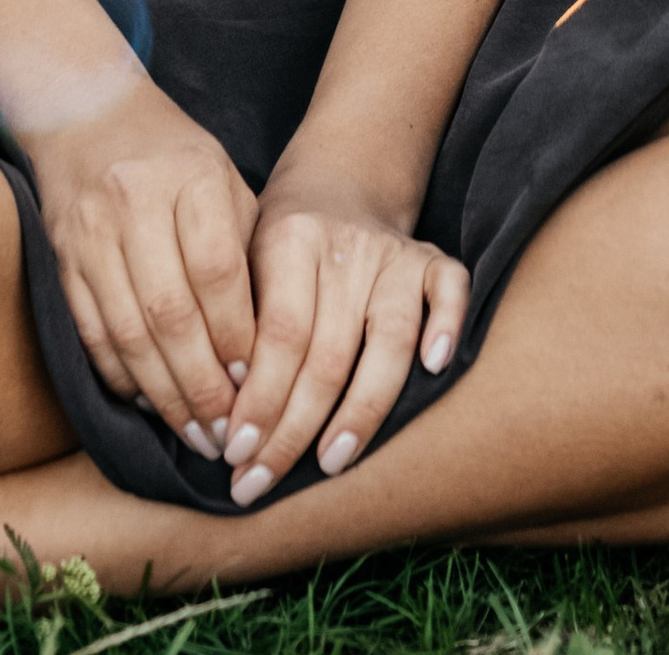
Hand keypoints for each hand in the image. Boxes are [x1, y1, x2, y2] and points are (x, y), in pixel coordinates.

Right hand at [24, 90, 258, 459]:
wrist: (88, 113)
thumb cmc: (177, 159)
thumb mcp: (227, 182)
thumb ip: (246, 253)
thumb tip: (267, 346)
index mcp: (192, 177)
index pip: (217, 271)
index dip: (237, 335)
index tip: (258, 382)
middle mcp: (136, 202)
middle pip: (171, 313)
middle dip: (203, 384)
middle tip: (230, 432)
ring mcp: (91, 232)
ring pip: (128, 333)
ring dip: (165, 395)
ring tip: (197, 434)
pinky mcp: (61, 259)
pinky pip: (91, 333)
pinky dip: (121, 378)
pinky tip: (150, 404)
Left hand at [218, 164, 470, 501]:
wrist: (334, 186)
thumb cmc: (274, 248)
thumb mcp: (241, 265)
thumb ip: (235, 328)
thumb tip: (218, 421)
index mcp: (291, 237)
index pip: (280, 334)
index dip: (259, 401)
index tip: (235, 454)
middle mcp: (347, 243)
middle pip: (328, 352)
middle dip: (292, 429)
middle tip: (260, 482)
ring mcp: (395, 252)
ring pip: (389, 338)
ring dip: (361, 410)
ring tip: (329, 462)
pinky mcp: (432, 258)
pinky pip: (451, 289)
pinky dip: (446, 325)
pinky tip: (432, 370)